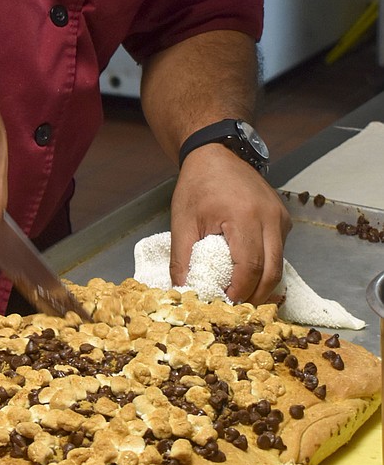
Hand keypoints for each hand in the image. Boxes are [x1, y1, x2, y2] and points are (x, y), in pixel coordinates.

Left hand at [169, 144, 291, 303]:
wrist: (215, 153)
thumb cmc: (197, 185)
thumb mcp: (182, 221)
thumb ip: (182, 259)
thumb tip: (182, 291)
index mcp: (243, 217)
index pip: (249, 268)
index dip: (239, 292)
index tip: (225, 305)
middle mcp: (269, 217)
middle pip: (272, 271)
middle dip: (255, 296)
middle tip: (237, 310)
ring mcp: (280, 217)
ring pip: (279, 263)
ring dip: (263, 283)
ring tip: (242, 296)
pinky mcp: (283, 217)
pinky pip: (279, 249)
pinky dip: (267, 265)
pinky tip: (249, 274)